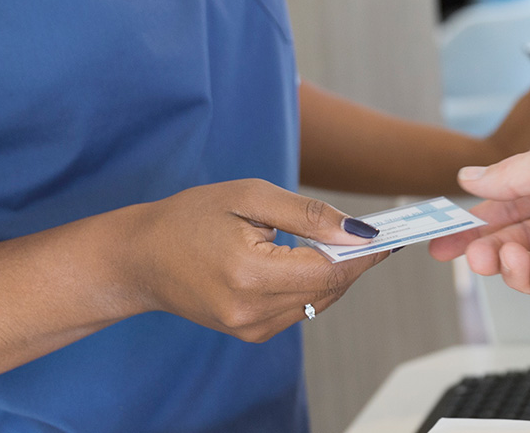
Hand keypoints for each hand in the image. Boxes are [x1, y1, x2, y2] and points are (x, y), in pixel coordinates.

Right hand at [104, 179, 388, 341]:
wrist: (140, 259)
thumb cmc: (188, 218)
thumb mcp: (248, 197)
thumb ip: (307, 215)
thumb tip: (358, 231)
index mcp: (250, 274)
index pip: (330, 270)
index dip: (364, 253)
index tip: (389, 233)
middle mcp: (252, 311)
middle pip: (330, 288)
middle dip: (354, 260)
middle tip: (373, 232)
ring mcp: (251, 328)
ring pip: (319, 301)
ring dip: (334, 272)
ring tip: (339, 242)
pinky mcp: (251, 333)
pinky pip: (300, 309)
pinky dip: (312, 284)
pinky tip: (307, 260)